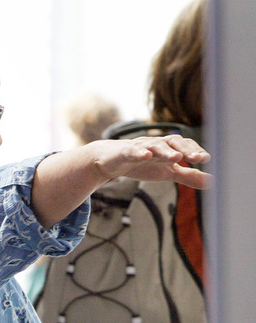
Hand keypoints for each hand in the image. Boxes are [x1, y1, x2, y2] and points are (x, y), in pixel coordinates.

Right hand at [93, 135, 211, 188]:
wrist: (111, 161)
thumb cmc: (142, 164)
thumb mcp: (167, 172)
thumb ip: (188, 175)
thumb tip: (212, 182)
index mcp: (169, 148)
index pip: (185, 145)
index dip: (195, 151)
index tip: (205, 159)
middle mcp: (157, 144)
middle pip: (173, 141)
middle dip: (186, 149)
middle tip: (196, 158)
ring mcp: (141, 147)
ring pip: (155, 146)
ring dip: (166, 151)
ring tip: (176, 157)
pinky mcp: (125, 152)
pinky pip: (133, 150)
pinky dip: (140, 152)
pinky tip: (146, 156)